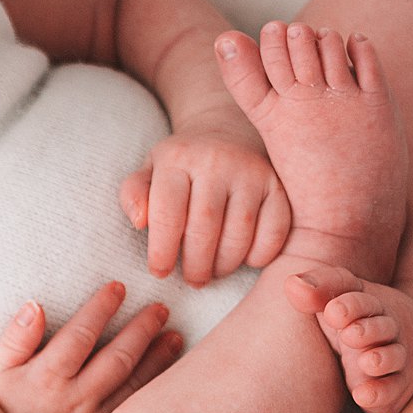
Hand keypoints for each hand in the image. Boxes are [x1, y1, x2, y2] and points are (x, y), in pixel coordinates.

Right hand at [0, 281, 184, 412]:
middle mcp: (72, 402)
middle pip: (117, 359)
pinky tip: (169, 381)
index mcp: (44, 379)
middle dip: (141, 330)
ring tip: (175, 337)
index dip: (101, 308)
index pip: (80, 335)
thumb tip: (34, 306)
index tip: (119, 287)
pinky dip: (153, 394)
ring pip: (133, 389)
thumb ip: (12, 342)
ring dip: (157, 360)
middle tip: (161, 308)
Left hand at [119, 112, 290, 286]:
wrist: (227, 132)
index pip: (168, 213)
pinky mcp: (278, 185)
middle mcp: (216, 160)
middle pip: (205, 227)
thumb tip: (139, 222)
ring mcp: (251, 171)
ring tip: (215, 271)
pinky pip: (275, 230)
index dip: (162, 251)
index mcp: (178, 158)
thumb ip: (134, 194)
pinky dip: (260, 254)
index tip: (160, 272)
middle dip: (196, 265)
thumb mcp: (150, 170)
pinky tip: (245, 259)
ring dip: (226, 263)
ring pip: (240, 232)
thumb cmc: (182, 165)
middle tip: (193, 280)